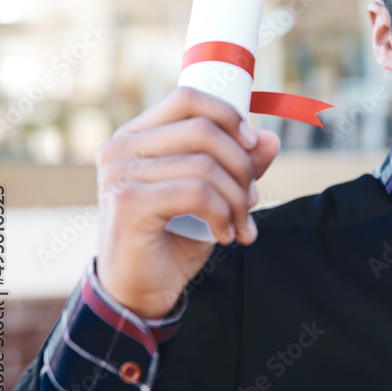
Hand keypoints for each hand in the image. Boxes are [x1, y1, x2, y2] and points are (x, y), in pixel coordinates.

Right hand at [94, 87, 279, 318]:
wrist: (139, 291)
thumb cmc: (173, 239)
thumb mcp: (213, 195)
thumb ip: (237, 165)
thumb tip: (270, 138)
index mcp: (137, 136)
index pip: (187, 98)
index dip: (228, 114)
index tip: (253, 144)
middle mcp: (121, 148)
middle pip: (203, 130)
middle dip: (242, 165)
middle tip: (252, 199)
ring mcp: (120, 173)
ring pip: (205, 164)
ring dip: (237, 199)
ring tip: (240, 224)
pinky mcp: (129, 202)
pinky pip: (197, 192)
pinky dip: (223, 214)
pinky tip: (224, 235)